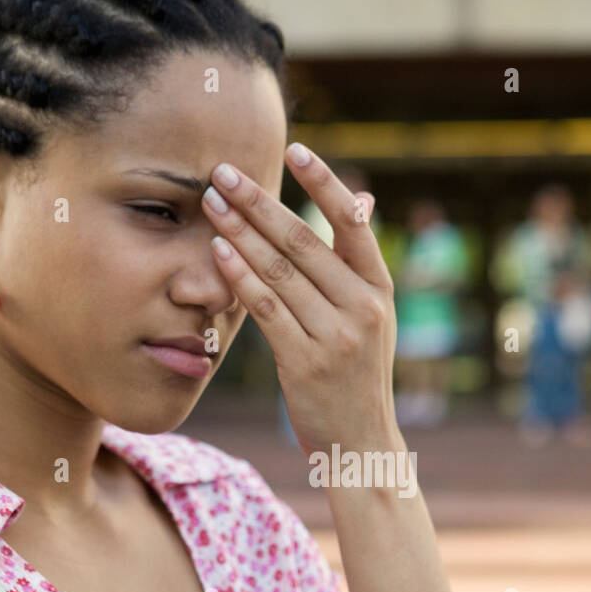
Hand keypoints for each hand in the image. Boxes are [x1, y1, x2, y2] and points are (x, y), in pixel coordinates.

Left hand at [201, 145, 398, 458]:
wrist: (360, 443)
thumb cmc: (358, 375)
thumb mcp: (373, 317)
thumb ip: (358, 261)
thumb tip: (363, 199)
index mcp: (379, 289)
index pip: (352, 222)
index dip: (323, 182)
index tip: (294, 148)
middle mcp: (362, 308)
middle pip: (304, 241)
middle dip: (259, 202)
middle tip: (223, 171)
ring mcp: (335, 336)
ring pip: (279, 271)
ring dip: (239, 232)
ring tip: (211, 203)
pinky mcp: (304, 362)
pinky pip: (266, 309)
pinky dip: (240, 277)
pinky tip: (218, 251)